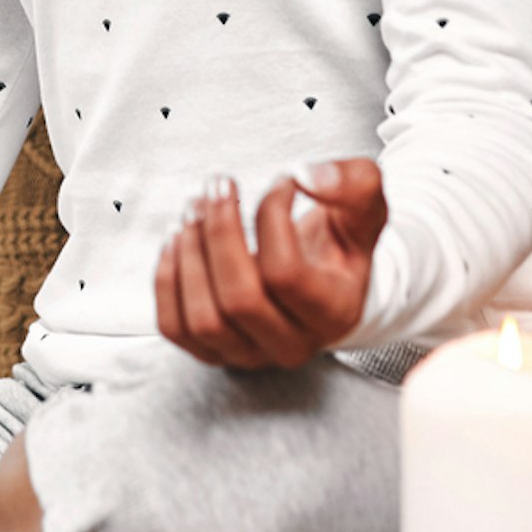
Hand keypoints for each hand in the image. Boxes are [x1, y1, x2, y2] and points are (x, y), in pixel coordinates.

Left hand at [154, 159, 385, 370]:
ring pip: (203, 319)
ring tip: (194, 208)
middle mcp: (293, 345)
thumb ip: (353, 183)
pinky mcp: (213, 352)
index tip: (280, 181)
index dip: (271, 217)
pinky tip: (177, 239)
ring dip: (189, 254)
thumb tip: (306, 177)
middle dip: (219, 232)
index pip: (285, 273)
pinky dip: (167, 280)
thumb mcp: (364, 206)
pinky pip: (175, 327)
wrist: (324, 276)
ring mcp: (250, 354)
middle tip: (218, 186)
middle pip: (240, 299)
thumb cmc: (341, 240)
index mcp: (334, 313)